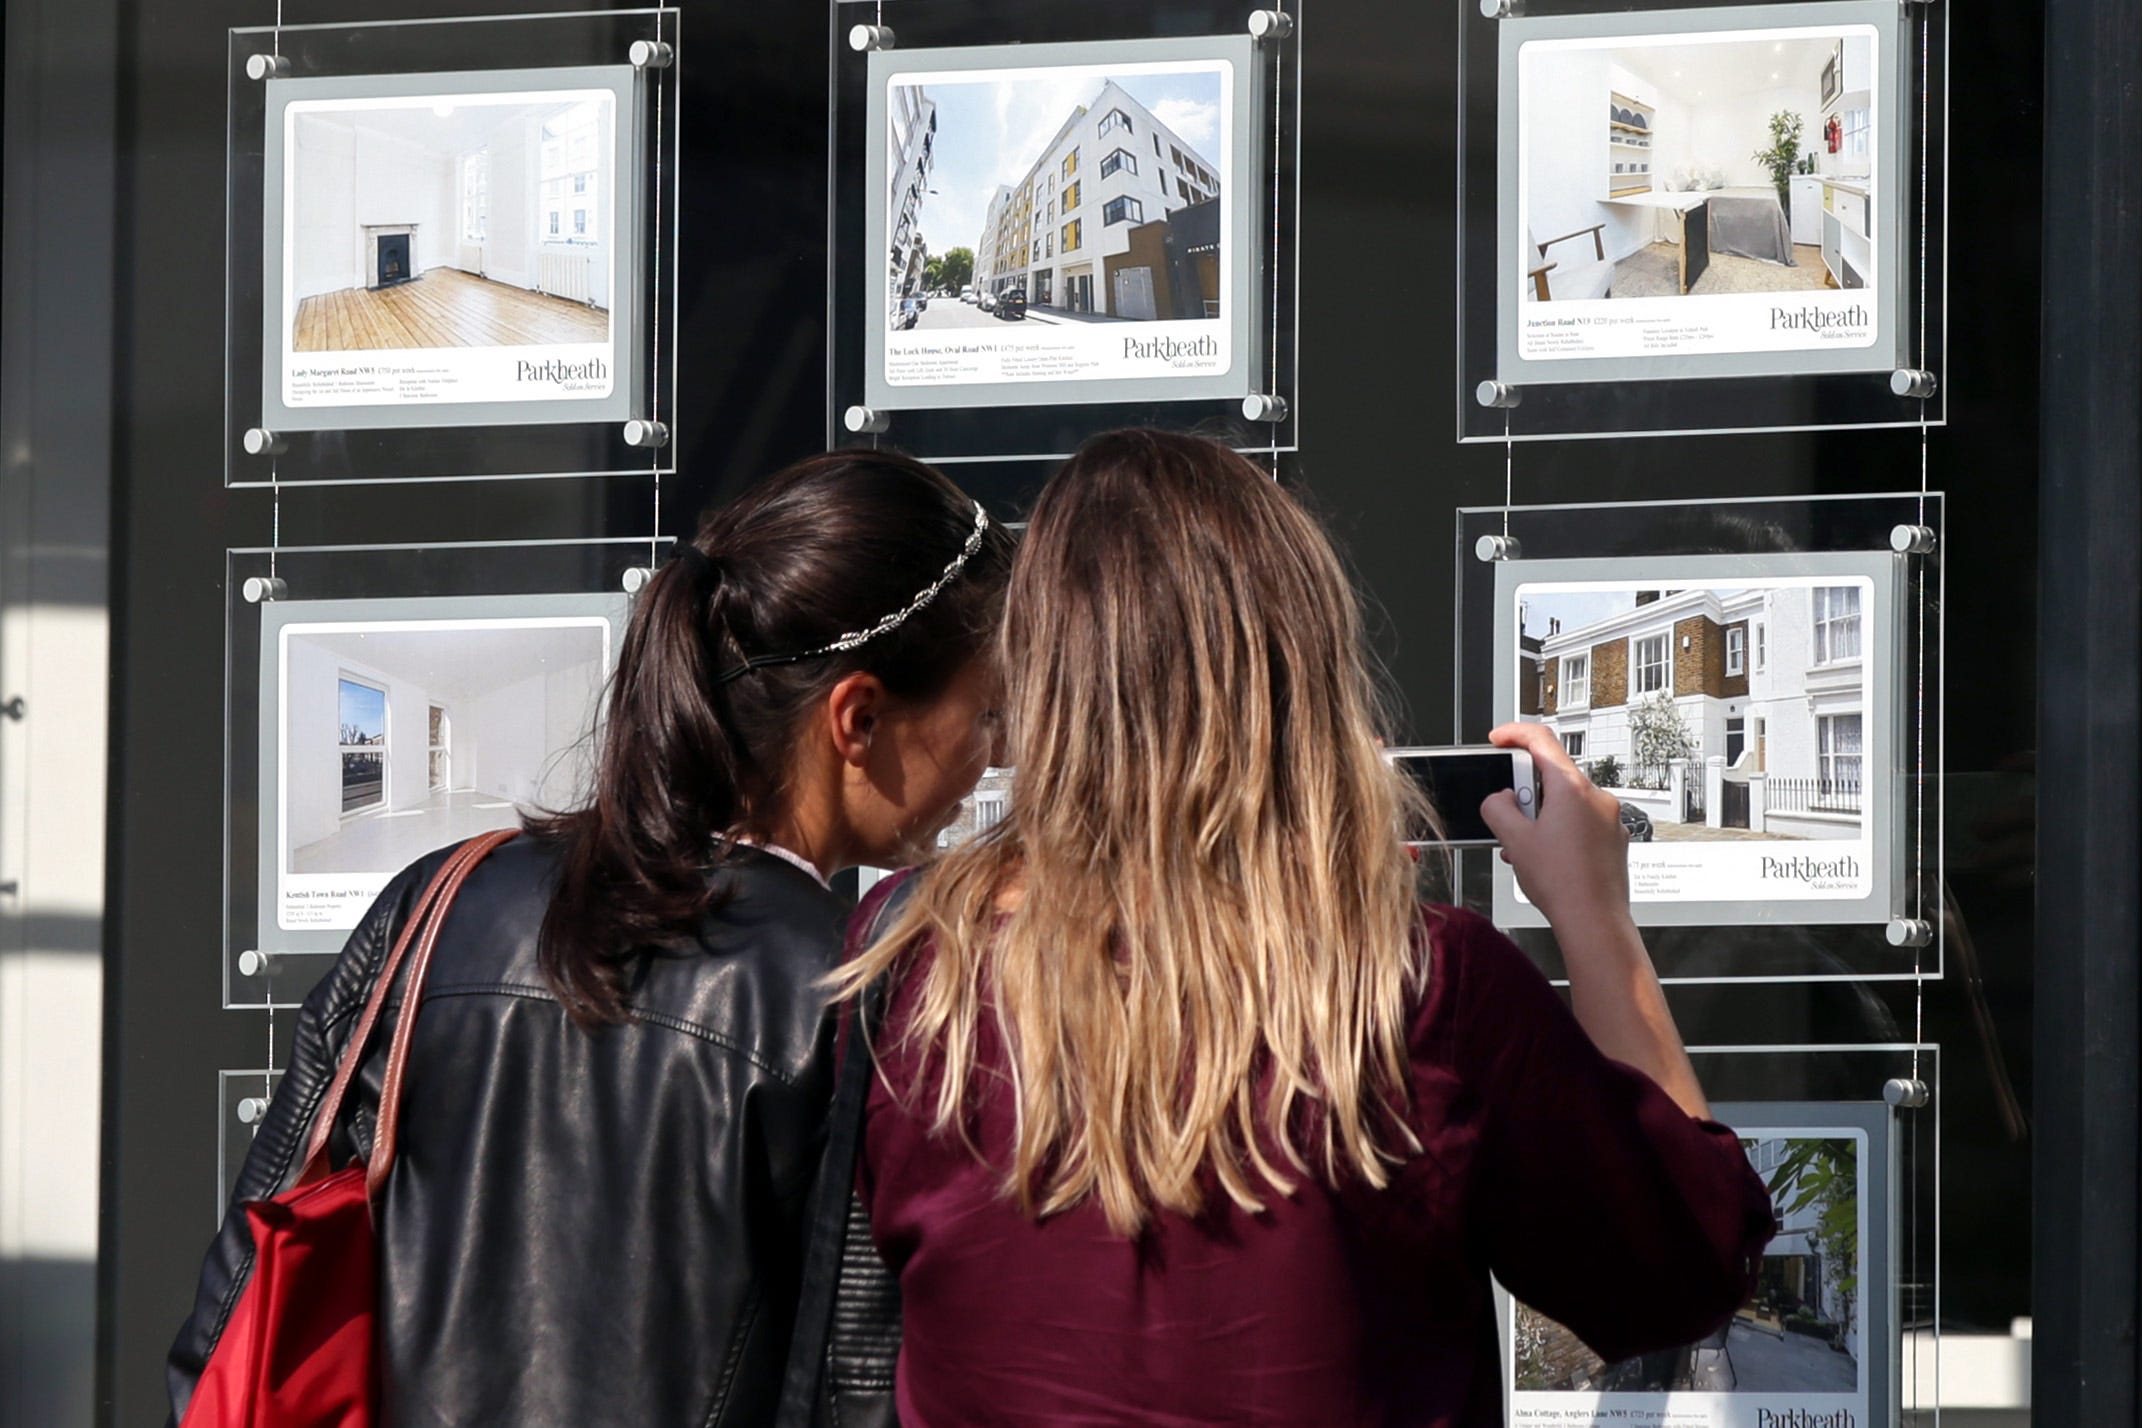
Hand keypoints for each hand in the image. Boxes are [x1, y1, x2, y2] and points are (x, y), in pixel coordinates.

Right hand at [1478, 722, 1631, 930]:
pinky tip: (1545, 856)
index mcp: (1572, 790)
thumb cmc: (1563, 884)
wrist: (1594, 921)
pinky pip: (1580, 820)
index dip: (1514, 734)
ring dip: (1540, 814)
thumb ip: (1497, 808)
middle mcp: (1596, 798)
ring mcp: (1608, 819)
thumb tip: (1499, 799)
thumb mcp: (1513, 840)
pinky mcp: (1612, 838)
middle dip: (1524, 790)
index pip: (1542, 740)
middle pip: (1552, 775)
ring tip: (1525, 845)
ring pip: (1566, 801)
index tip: (1499, 739)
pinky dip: (1559, 828)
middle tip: (1509, 813)